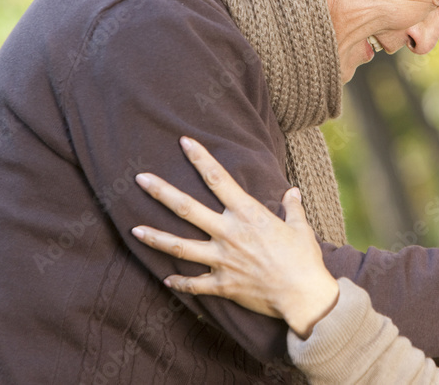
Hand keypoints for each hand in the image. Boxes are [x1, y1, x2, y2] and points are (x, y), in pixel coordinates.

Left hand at [131, 137, 339, 337]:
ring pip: (180, 247)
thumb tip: (293, 193)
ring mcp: (222, 260)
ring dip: (155, 238)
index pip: (218, 179)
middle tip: (140, 179)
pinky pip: (194, 284)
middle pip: (187, 209)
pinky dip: (179, 283)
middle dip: (161, 192)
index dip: (200, 158)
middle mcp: (229, 234)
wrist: (303, 296)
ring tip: (134, 230)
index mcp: (248, 214)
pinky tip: (166, 279)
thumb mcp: (300, 227)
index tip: (185, 142)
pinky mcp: (223, 285)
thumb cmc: (304, 259)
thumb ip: (292, 208)